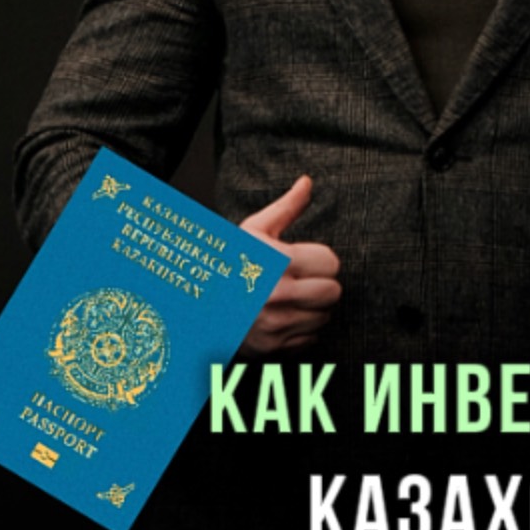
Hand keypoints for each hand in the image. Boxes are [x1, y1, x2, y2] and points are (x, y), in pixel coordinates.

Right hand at [239, 175, 341, 354]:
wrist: (196, 305)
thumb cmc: (228, 264)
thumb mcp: (253, 232)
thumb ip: (286, 208)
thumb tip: (307, 182)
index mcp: (276, 263)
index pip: (331, 263)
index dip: (320, 259)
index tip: (304, 260)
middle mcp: (277, 296)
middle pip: (333, 292)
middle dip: (322, 284)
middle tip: (300, 279)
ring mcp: (276, 325)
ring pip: (325, 317)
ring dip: (313, 308)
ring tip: (289, 298)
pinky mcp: (275, 347)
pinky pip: (311, 338)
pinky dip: (302, 329)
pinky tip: (283, 316)